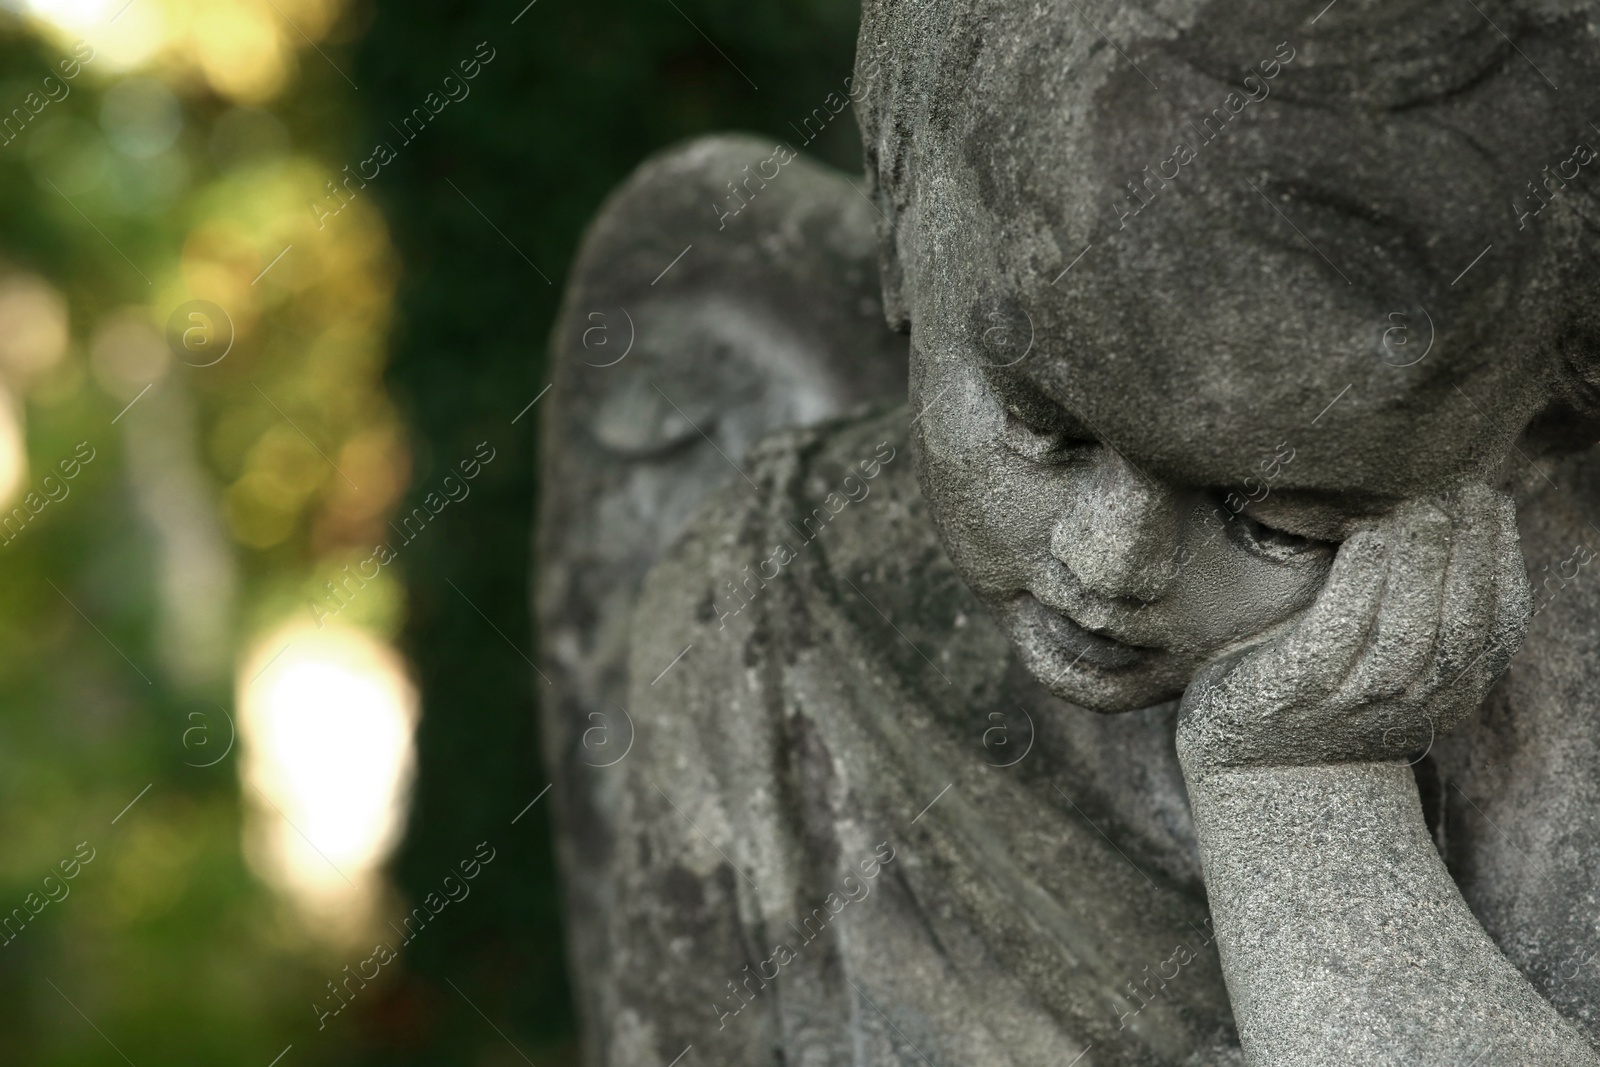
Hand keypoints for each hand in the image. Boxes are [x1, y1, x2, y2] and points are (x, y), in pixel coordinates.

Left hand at [1176, 483, 1528, 777]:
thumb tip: (1451, 519)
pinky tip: (1365, 537)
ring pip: (1408, 635)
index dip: (1502, 564)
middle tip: (1467, 490)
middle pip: (1462, 629)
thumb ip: (1421, 611)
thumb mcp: (1383, 662)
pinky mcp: (1292, 693)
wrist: (1249, 769)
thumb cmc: (1317, 693)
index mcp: (1444, 698)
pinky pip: (1336, 636)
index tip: (1494, 503)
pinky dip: (1359, 584)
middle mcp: (1406, 707)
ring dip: (1421, 565)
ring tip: (1423, 508)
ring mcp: (1348, 704)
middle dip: (1472, 554)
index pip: (1496, 630)